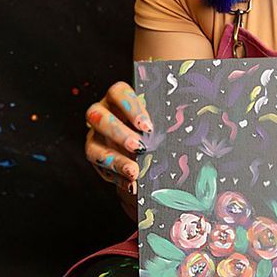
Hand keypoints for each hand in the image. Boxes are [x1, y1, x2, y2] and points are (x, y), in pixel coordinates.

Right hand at [84, 81, 151, 207]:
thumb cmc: (152, 127)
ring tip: (134, 172)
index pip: (117, 93)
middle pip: (99, 117)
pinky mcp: (94, 156)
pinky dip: (117, 177)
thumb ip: (161, 123)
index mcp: (117, 98)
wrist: (142, 145)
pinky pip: (99, 168)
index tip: (147, 126)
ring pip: (92, 145)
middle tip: (139, 147)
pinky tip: (131, 184)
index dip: (131, 108)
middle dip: (119, 133)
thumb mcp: (156, 121)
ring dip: (114, 160)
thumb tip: (184, 131)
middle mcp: (101, 114)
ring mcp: (94, 136)